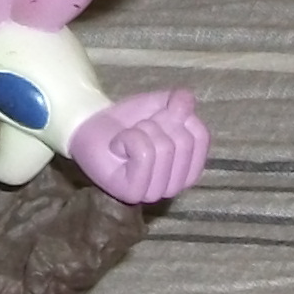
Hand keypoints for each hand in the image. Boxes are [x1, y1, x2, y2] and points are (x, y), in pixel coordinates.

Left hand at [68, 86, 209, 204]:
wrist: (91, 125)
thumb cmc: (128, 120)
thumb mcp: (160, 104)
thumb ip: (179, 100)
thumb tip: (187, 100)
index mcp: (187, 168)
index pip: (202, 136)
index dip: (179, 116)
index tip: (158, 117)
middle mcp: (174, 185)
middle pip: (184, 142)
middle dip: (159, 123)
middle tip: (140, 129)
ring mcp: (154, 192)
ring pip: (164, 147)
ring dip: (142, 130)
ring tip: (128, 138)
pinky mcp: (133, 193)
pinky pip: (144, 153)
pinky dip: (129, 138)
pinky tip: (118, 146)